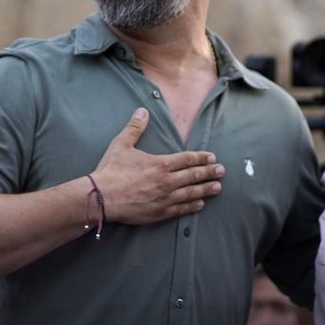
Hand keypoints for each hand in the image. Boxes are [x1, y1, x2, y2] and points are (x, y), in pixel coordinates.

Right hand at [90, 108, 223, 225]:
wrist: (101, 197)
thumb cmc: (111, 170)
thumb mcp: (121, 144)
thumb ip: (134, 128)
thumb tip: (142, 111)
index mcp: (161, 163)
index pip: (187, 159)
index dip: (201, 158)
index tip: (212, 157)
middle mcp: (167, 181)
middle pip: (194, 176)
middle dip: (209, 172)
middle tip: (222, 171)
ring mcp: (165, 198)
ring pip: (191, 193)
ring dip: (206, 189)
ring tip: (217, 188)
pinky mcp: (159, 212)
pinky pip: (181, 209)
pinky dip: (192, 206)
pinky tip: (200, 204)